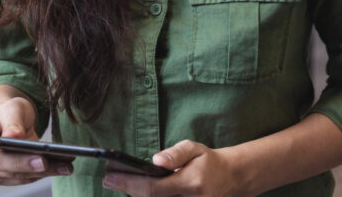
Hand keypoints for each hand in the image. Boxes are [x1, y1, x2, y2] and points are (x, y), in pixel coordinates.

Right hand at [0, 96, 71, 184]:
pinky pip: (24, 179)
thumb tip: (12, 136)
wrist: (15, 122)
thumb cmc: (10, 113)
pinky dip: (44, 174)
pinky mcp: (6, 178)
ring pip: (14, 174)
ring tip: (64, 165)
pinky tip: (61, 168)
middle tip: (45, 161)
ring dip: (40, 172)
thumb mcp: (13, 108)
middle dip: (23, 163)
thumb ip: (12, 120)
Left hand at [101, 140, 248, 196]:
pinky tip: (136, 190)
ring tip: (119, 182)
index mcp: (190, 184)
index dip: (128, 184)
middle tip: (109, 179)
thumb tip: (155, 161)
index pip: (152, 189)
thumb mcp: (195, 149)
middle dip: (127, 190)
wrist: (231, 180)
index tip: (109, 176)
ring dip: (136, 195)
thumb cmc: (209, 162)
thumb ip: (176, 154)